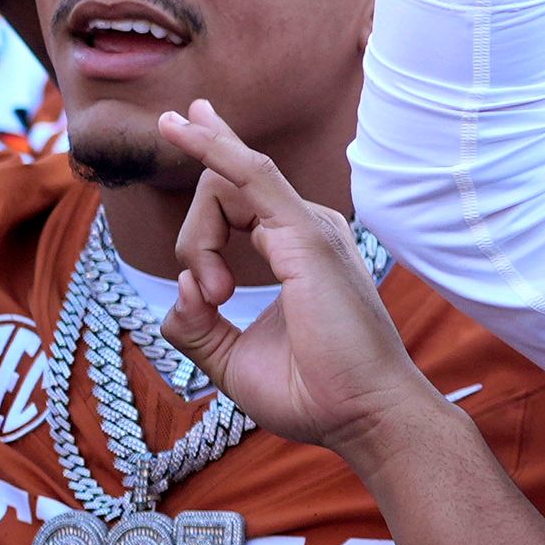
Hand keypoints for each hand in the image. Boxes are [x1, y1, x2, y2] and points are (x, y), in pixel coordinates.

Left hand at [154, 103, 451, 471]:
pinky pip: (250, 173)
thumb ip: (195, 325)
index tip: (203, 263)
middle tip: (213, 298)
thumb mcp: (231, 359)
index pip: (236, 196)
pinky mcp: (305, 233)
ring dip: (200, 241)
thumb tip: (181, 290)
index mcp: (296, 248)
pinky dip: (213, 147)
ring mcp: (309, 226)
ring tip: (219, 295)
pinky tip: (183, 128)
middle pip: (221, 192)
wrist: (363, 416)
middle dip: (196, 241)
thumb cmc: (315, 394)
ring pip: (225, 185)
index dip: (204, 202)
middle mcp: (306, 228)